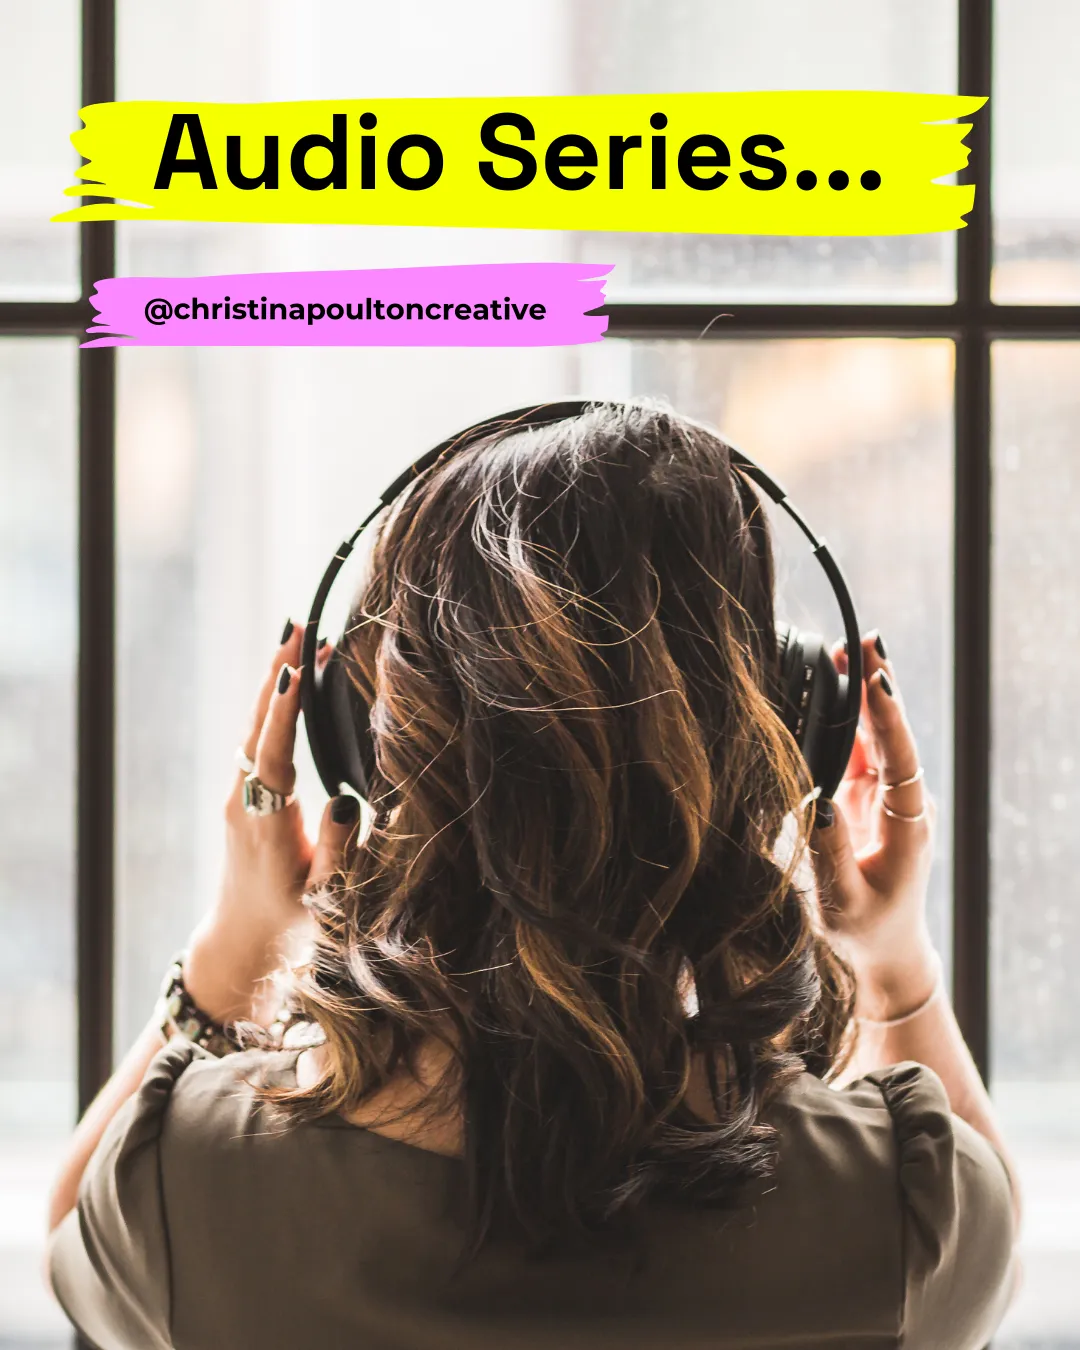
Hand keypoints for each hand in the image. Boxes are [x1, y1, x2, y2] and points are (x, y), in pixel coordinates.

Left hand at [183, 621, 359, 1022]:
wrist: (243, 940)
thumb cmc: (291, 922)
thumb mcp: (325, 897)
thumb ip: (339, 852)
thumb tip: (343, 803)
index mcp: (265, 823)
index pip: (274, 754)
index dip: (284, 711)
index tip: (295, 668)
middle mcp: (244, 801)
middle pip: (258, 725)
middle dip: (278, 672)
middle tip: (297, 623)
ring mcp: (239, 795)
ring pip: (255, 727)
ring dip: (276, 680)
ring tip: (297, 636)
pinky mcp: (244, 795)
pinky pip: (258, 738)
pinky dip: (274, 704)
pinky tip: (291, 681)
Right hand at [812, 631, 939, 1019]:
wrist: (885, 949)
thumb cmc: (865, 930)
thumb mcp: (843, 899)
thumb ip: (830, 851)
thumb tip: (814, 800)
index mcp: (907, 823)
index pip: (900, 758)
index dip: (889, 718)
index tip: (877, 680)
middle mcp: (904, 801)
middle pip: (892, 733)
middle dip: (878, 685)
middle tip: (864, 640)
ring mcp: (887, 795)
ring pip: (877, 734)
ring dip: (863, 693)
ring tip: (848, 648)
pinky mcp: (867, 796)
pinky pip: (859, 748)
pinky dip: (848, 715)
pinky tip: (835, 684)